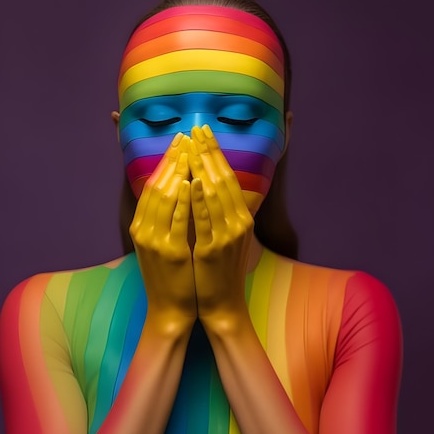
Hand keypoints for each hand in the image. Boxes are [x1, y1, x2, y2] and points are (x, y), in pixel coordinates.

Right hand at [130, 133, 195, 335]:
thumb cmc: (171, 277)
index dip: (165, 161)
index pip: (152, 185)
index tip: (179, 141)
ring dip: (176, 171)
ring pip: (164, 198)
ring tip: (188, 150)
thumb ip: (165, 220)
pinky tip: (188, 182)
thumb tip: (176, 190)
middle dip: (172, 159)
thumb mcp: (162, 244)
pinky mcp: (171, 253)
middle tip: (185, 136)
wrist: (170, 310)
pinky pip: (176, 220)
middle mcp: (143, 230)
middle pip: (156, 186)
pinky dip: (182, 199)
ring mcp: (154, 241)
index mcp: (141, 227)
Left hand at [189, 125, 253, 331]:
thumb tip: (213, 185)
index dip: (216, 153)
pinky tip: (193, 182)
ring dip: (203, 168)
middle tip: (197, 128)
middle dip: (209, 152)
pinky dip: (199, 200)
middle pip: (223, 180)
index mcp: (241, 218)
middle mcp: (238, 223)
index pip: (228, 177)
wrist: (222, 304)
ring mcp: (227, 236)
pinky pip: (205, 220)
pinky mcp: (212, 250)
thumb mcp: (228, 238)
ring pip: (215, 195)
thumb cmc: (220, 271)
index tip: (204, 132)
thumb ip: (224, 212)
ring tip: (192, 146)